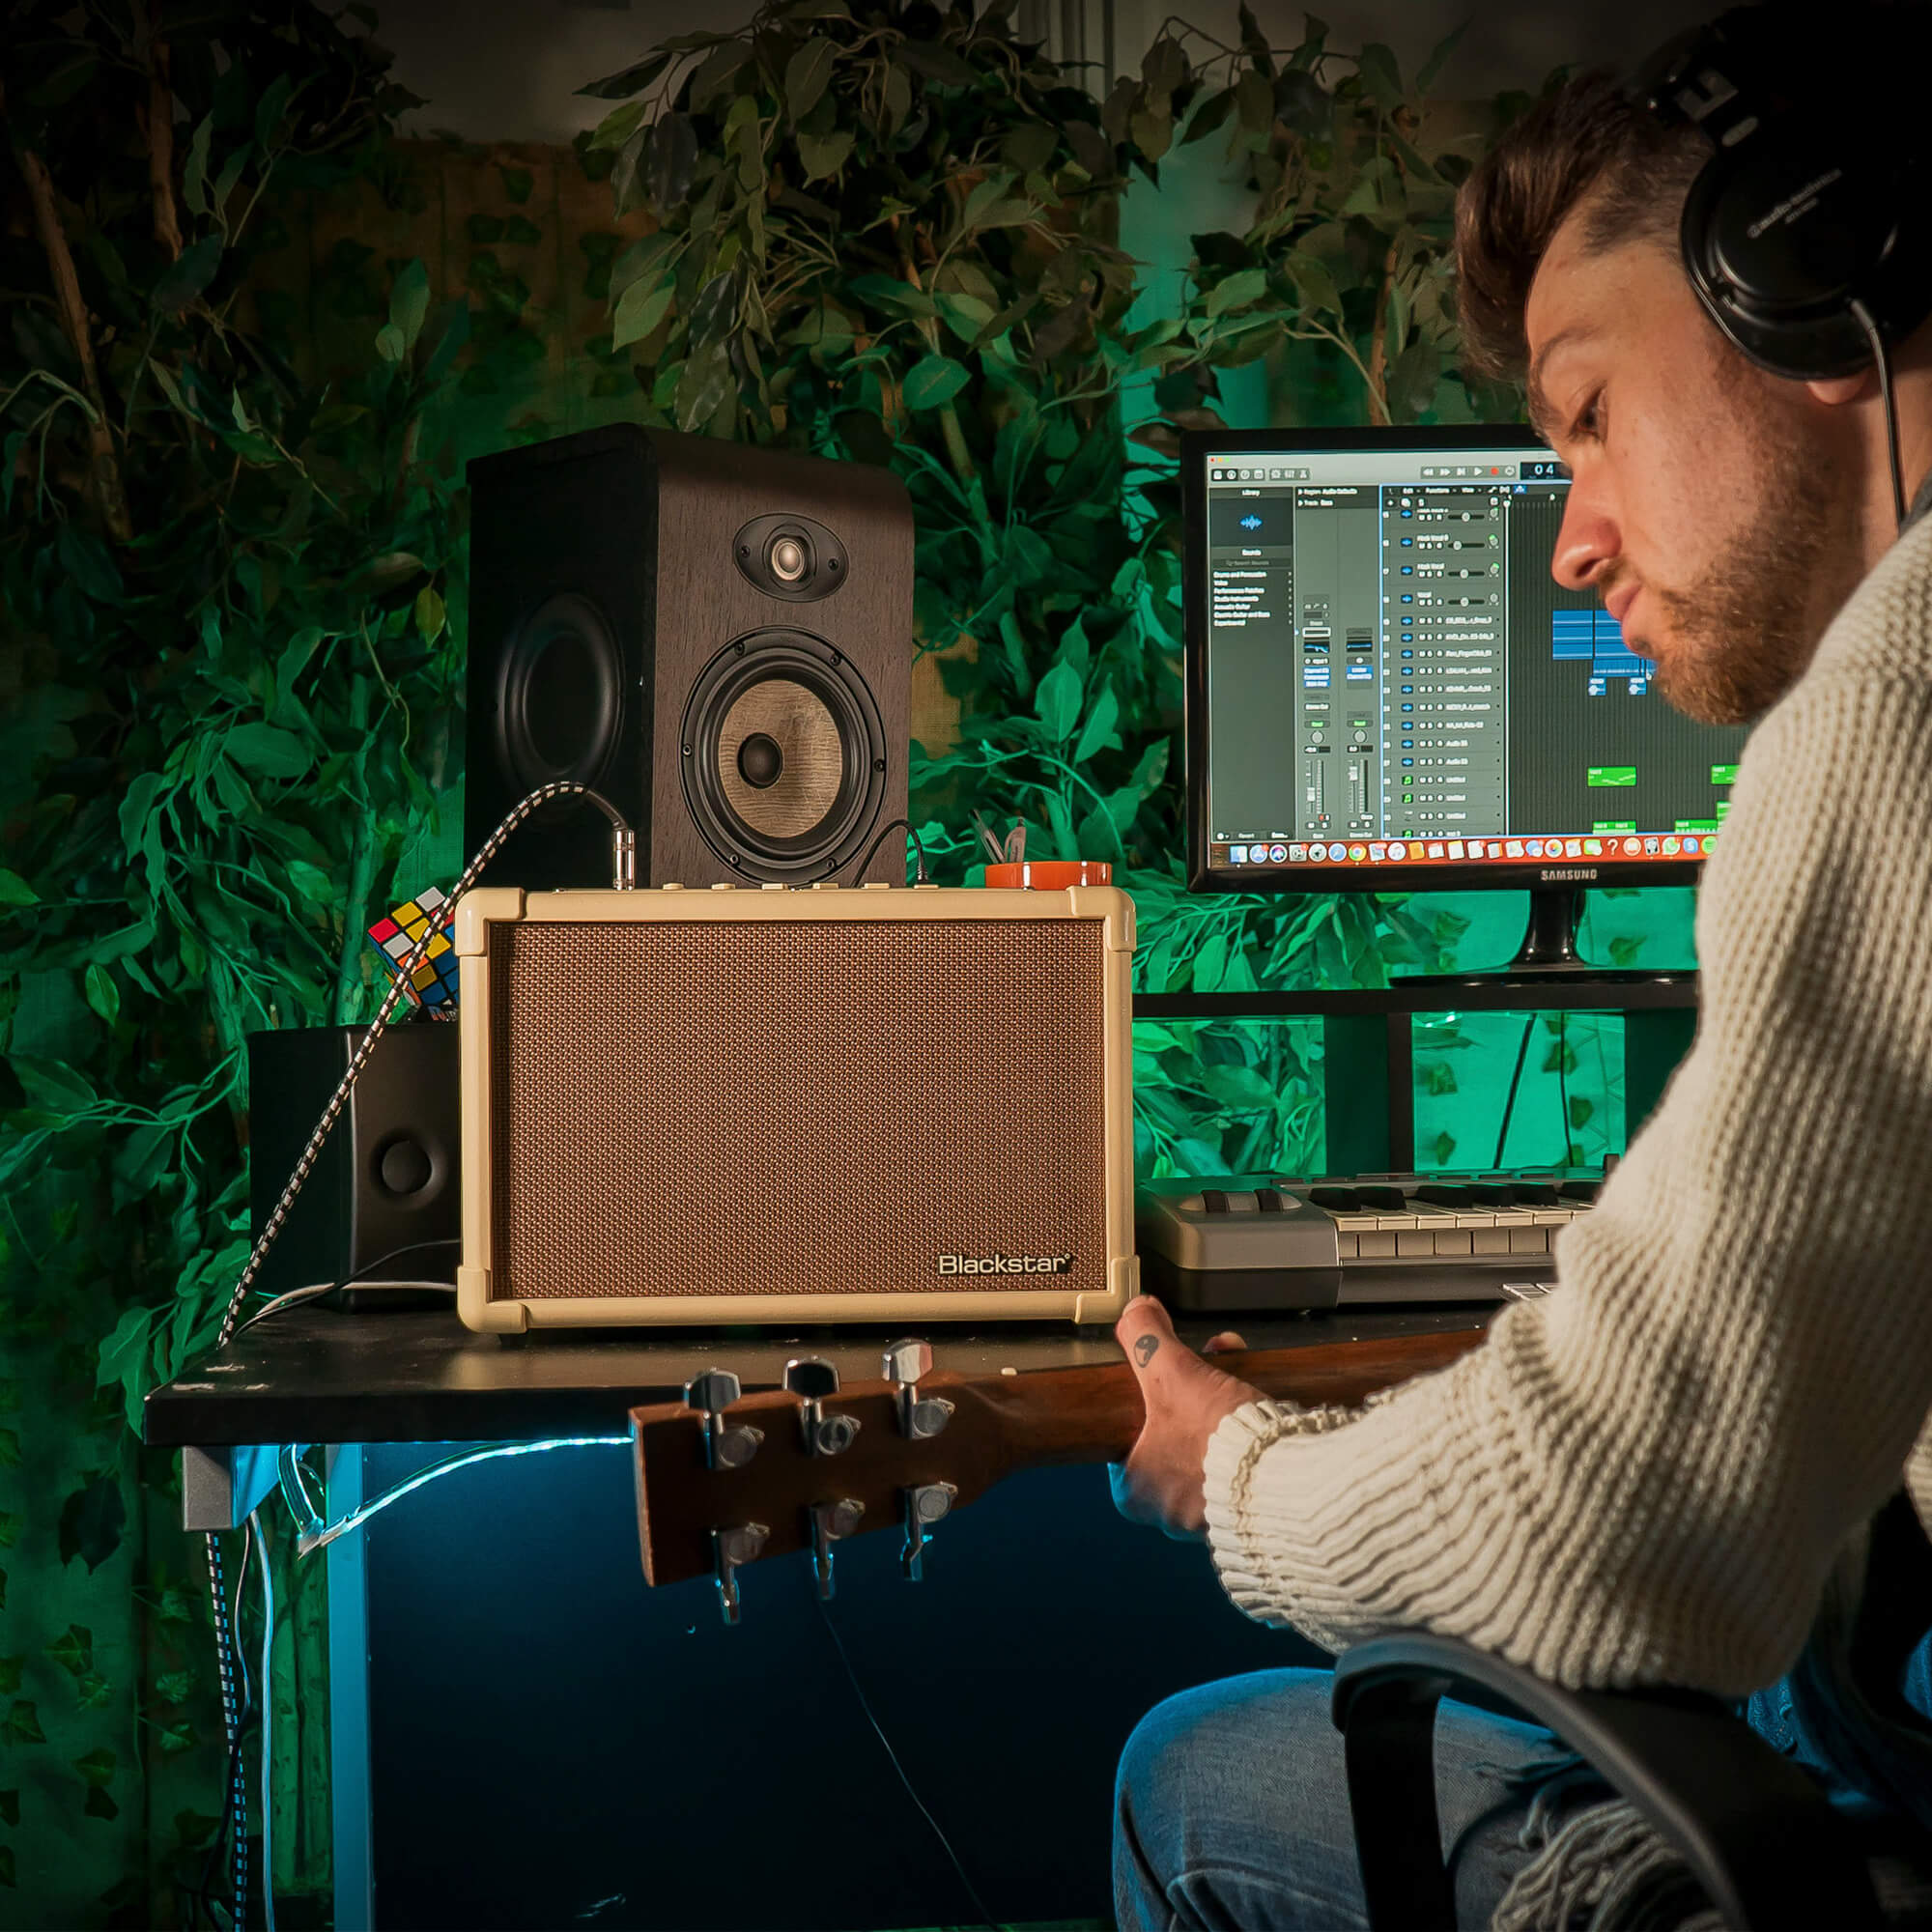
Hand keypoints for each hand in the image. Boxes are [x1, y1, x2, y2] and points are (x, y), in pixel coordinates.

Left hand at [1109, 1297, 1259, 1540]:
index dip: (1146, 1398)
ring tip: (1237, 1373)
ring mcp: (1206, 1514)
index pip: (1126, 1438)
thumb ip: (1146, 1340)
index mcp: (1136, 1492)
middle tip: (1207, 1365)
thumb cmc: (1222, 1441)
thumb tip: (1135, 1314)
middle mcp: (1167, 1511)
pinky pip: (1234, 1462)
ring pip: (1204, 1445)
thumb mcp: (1173, 1374)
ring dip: (1220, 1406)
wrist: (1286, 1473)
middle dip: (1191, 1390)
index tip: (1163, 1378)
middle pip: (1170, 1432)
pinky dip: (1242, 1433)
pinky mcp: (1243, 1507)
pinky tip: (1255, 1403)